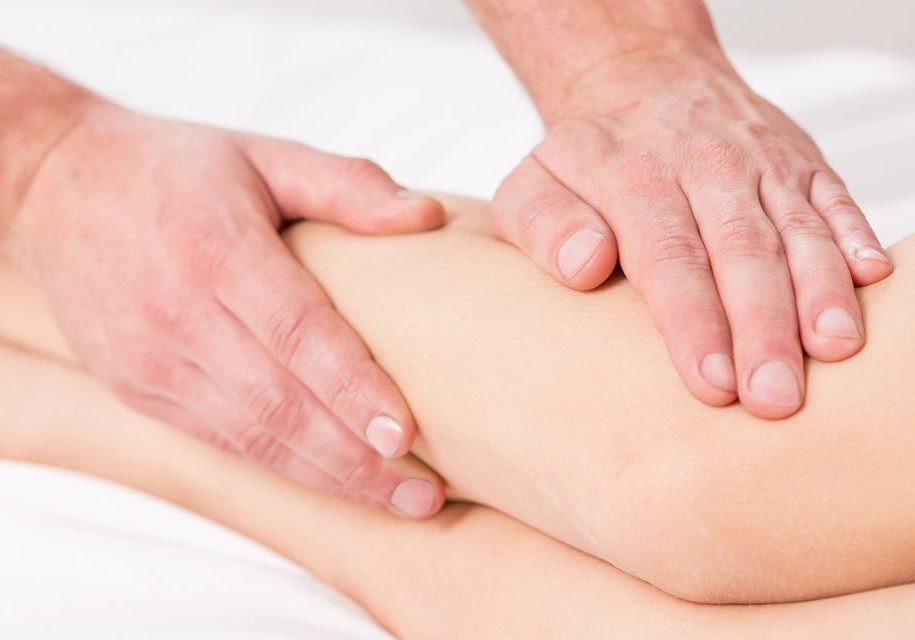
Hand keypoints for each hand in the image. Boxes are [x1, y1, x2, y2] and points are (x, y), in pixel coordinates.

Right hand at [7, 101, 445, 515]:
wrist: (58, 187)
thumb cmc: (179, 170)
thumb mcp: (263, 154)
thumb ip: (347, 184)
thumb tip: (429, 216)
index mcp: (217, 248)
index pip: (296, 331)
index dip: (351, 387)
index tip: (407, 434)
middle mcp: (178, 313)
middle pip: (279, 404)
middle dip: (356, 460)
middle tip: (425, 494)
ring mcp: (151, 360)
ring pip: (251, 437)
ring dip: (328, 476)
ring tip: (397, 499)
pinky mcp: (138, 388)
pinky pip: (221, 439)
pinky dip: (282, 466)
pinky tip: (335, 479)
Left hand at [491, 43, 893, 417]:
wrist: (642, 82)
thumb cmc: (584, 159)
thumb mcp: (532, 186)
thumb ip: (545, 226)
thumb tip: (586, 265)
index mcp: (634, 174)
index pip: (668, 255)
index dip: (692, 322)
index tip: (711, 382)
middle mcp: (705, 164)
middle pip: (741, 252)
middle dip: (763, 329)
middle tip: (774, 398)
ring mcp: (761, 162)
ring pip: (798, 230)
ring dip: (819, 294)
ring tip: (833, 351)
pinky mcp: (801, 162)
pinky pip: (836, 200)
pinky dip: (856, 240)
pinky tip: (871, 283)